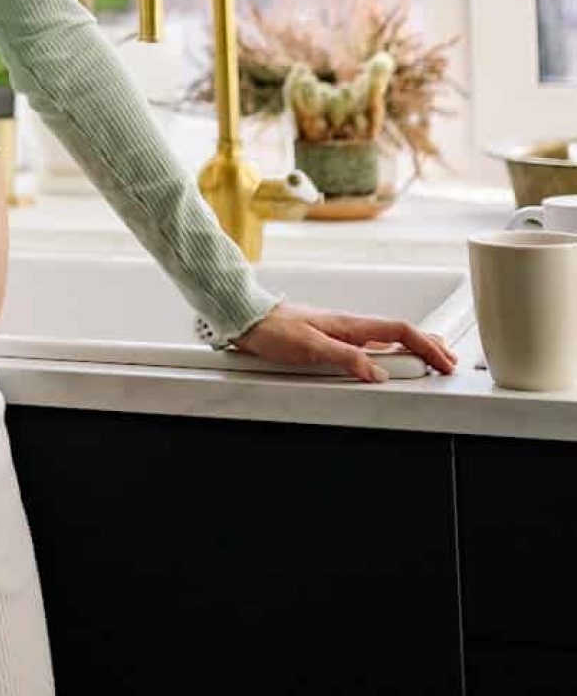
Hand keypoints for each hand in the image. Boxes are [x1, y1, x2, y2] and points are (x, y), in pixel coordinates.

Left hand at [230, 303, 458, 383]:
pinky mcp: (331, 341)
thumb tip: (379, 374)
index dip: (426, 345)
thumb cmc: (274, 329)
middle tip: (447, 363)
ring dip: (410, 349)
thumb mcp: (310, 347)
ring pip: (386, 340)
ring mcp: (342, 333)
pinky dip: (389, 353)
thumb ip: (346, 358)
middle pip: (399, 333)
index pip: (400, 330)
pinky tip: (389, 361)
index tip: (445, 361)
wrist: (247, 321)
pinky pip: (369, 346)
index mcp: (350, 324)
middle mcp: (350, 327)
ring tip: (428, 361)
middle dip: (427, 346)